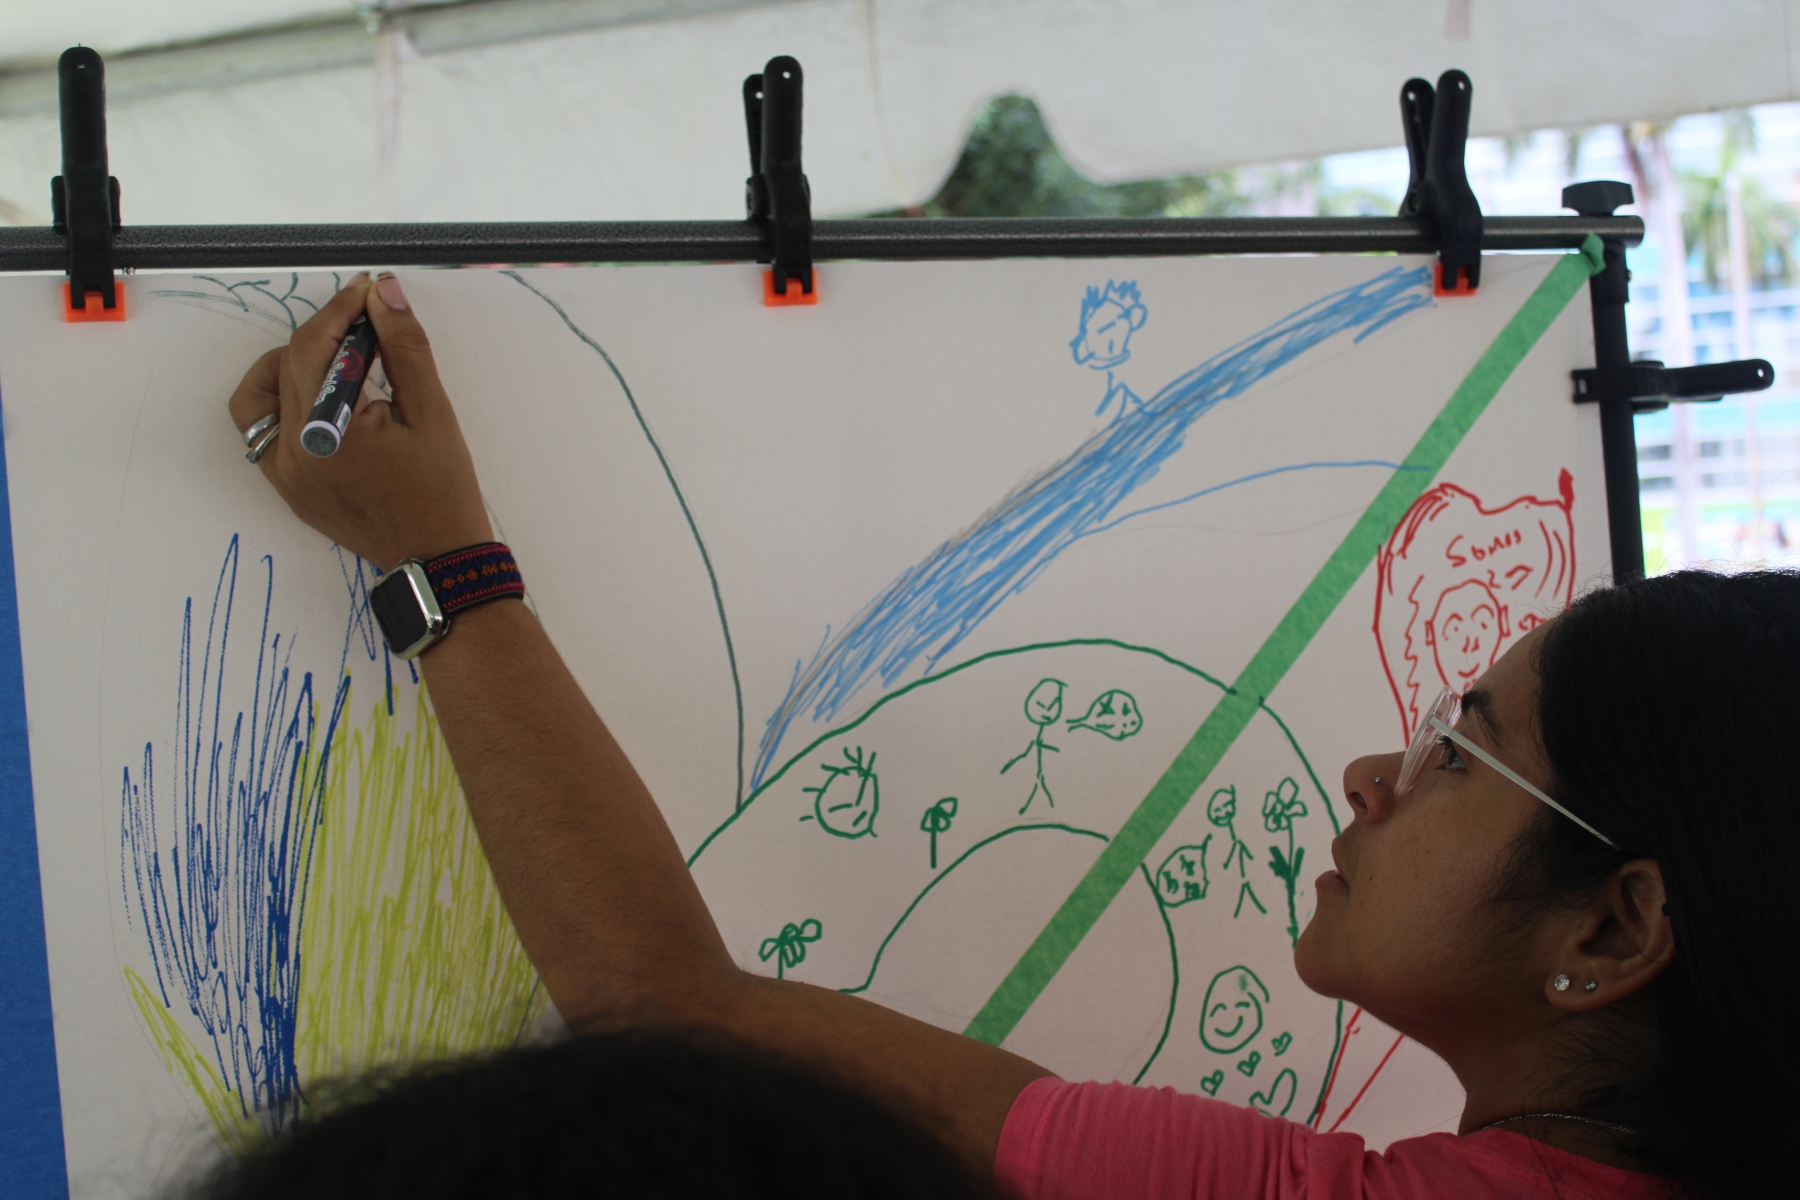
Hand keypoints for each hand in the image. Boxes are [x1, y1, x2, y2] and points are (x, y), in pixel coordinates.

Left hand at [227, 272, 493, 569]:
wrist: (437, 557)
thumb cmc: (442, 490)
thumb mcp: (433, 413)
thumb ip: (404, 347)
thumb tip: (383, 290)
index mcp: (327, 434)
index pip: (313, 346)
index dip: (339, 309)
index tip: (367, 290)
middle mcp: (292, 453)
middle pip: (288, 363)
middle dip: (327, 332)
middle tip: (368, 325)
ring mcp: (284, 474)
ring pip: (261, 394)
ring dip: (292, 364)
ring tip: (337, 363)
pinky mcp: (286, 486)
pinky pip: (266, 430)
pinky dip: (287, 402)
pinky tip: (326, 400)